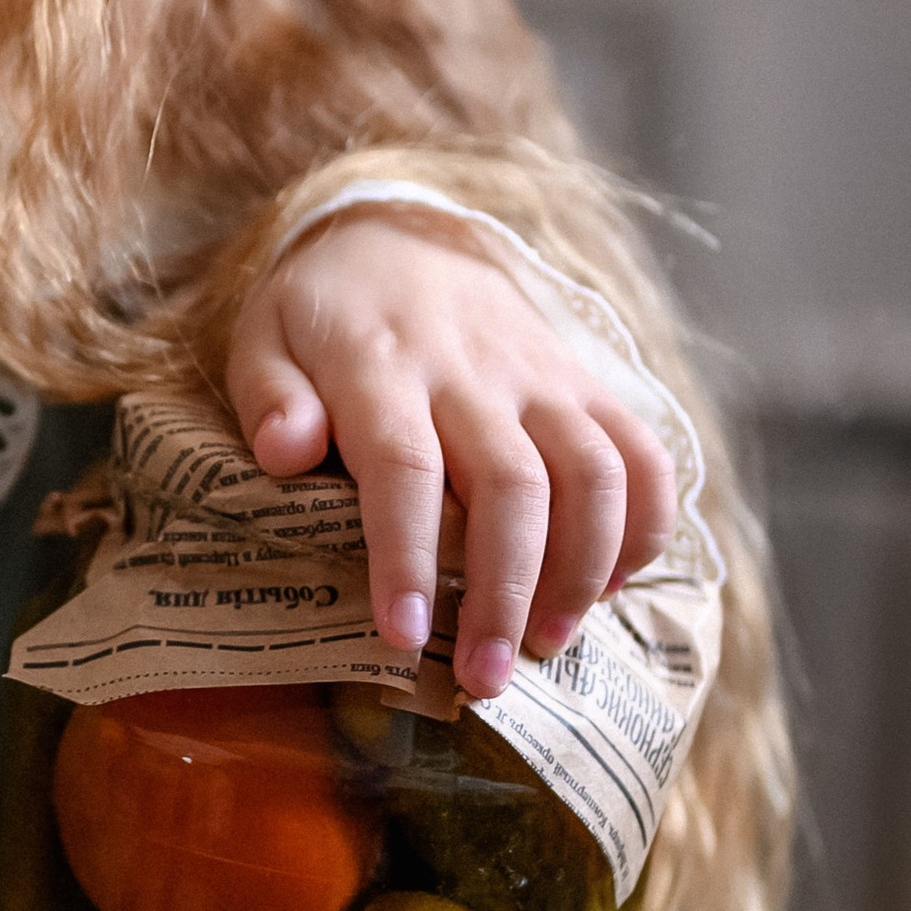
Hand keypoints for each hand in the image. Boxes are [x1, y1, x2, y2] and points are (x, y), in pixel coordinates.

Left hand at [226, 211, 675, 694]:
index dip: (406, 554)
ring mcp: (540, 376)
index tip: (400, 633)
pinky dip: (644, 526)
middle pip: (511, 486)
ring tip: (548, 644)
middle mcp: (472, 371)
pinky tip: (612, 586)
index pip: (404, 464)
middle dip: (504, 592)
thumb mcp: (266, 338)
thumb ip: (269, 397)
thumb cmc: (322, 314)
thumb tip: (285, 453)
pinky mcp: (585, 382)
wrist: (400, 232)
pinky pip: (642, 453)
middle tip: (485, 677)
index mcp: (380, 365)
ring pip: (592, 474)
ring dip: (580, 571)